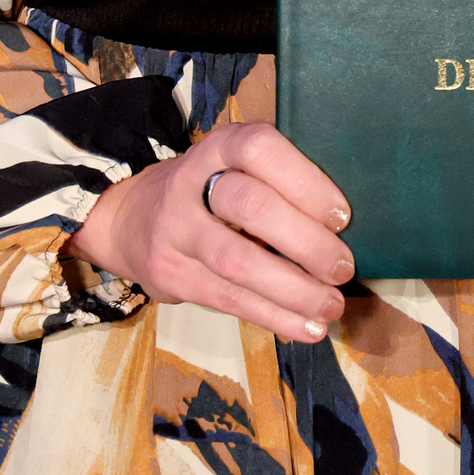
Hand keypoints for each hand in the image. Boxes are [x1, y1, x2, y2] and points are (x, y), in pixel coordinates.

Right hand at [62, 120, 354, 341]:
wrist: (129, 220)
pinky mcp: (172, 276)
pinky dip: (273, 316)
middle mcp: (191, 182)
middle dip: (305, 242)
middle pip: (250, 207)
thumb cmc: (208, 190)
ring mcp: (176, 230)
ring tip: (331, 307)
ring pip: (238, 262)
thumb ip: (276, 183)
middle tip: (343, 268)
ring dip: (293, 290)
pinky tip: (306, 327)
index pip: (259, 149)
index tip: (342, 215)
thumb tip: (344, 227)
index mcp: (219, 146)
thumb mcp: (232, 167)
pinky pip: (228, 299)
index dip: (304, 181)